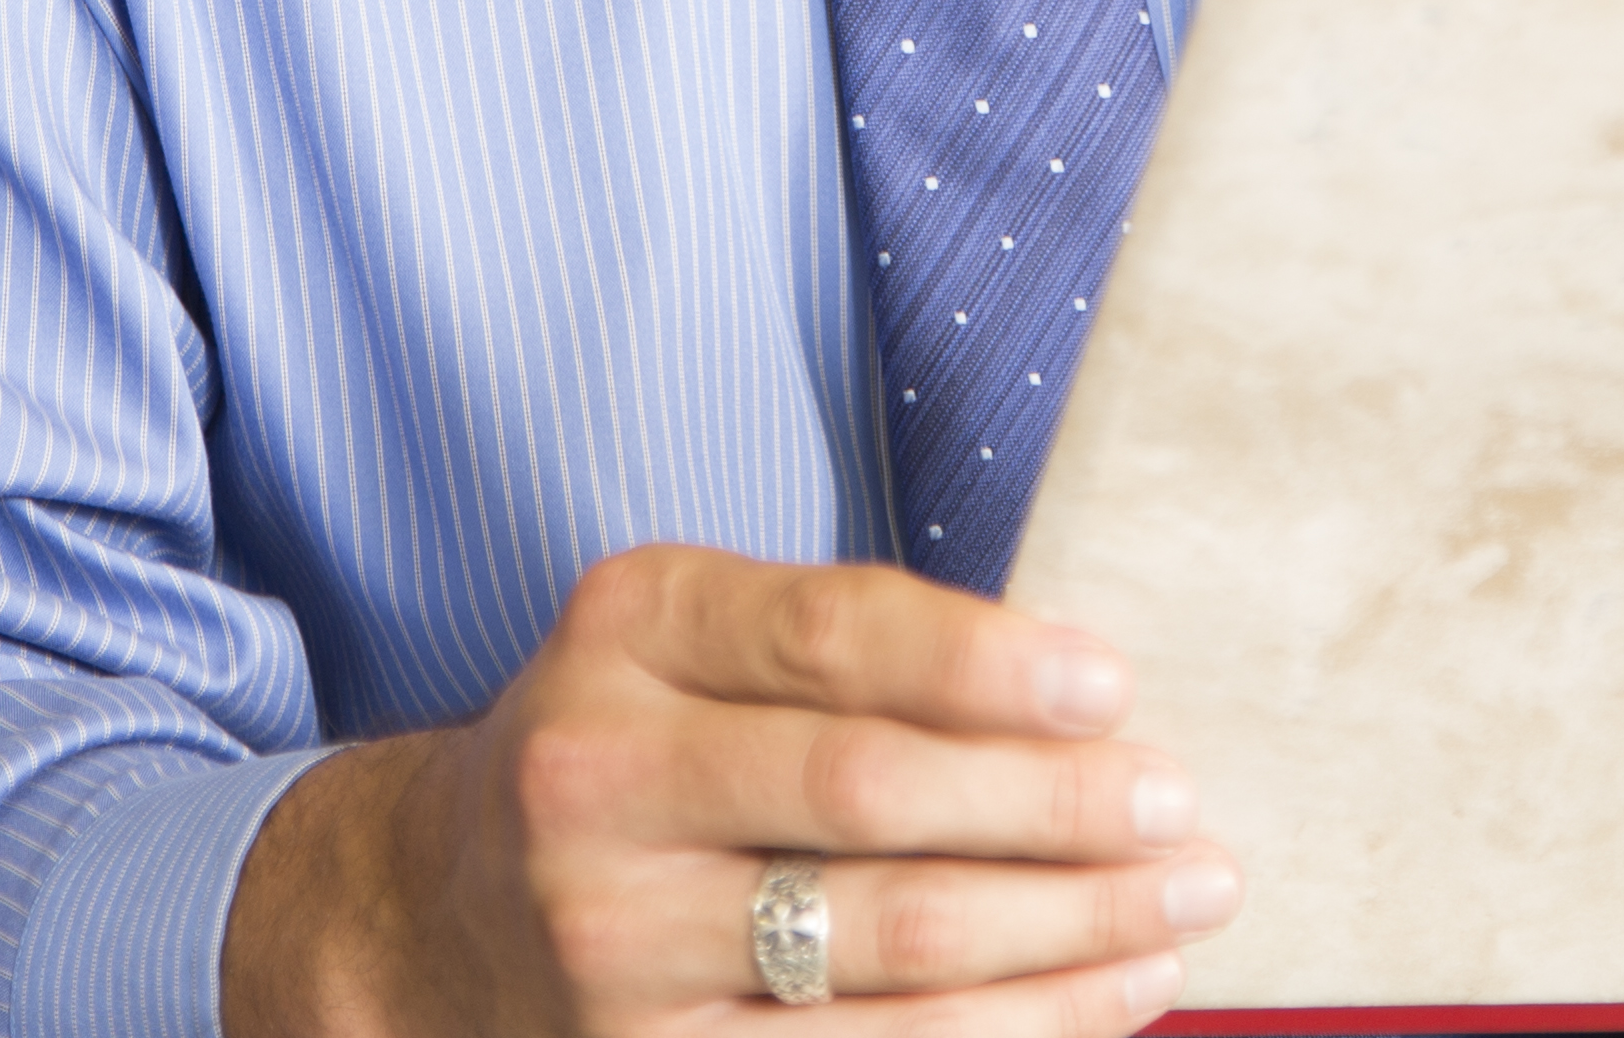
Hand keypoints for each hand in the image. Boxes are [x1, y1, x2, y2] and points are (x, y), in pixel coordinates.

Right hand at [224, 545, 1229, 1037]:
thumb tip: (1086, 701)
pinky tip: (1101, 1002)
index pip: (831, 632)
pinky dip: (1008, 1037)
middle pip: (870, 798)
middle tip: (1182, 814)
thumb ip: (850, 645)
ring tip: (1179, 913)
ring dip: (1065, 936)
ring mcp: (611, 942)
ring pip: (887, 948)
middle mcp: (597, 781)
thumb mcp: (695, 637)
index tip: (1115, 685)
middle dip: (1055, 812)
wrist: (441, 907)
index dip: (986, 661)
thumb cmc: (640, 748)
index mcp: (628, 628)